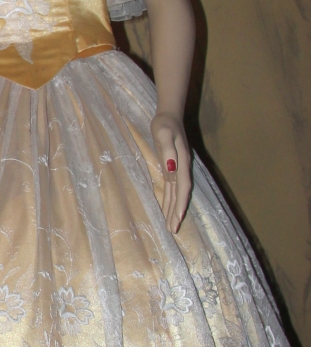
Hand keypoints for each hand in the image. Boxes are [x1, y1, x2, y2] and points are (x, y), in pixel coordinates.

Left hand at [150, 112, 190, 234]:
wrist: (169, 116)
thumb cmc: (165, 124)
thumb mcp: (164, 133)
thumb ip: (168, 150)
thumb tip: (171, 169)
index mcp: (181, 162)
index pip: (183, 186)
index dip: (181, 202)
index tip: (178, 218)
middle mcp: (181, 169)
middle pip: (180, 194)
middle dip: (177, 212)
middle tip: (173, 230)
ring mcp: (177, 169)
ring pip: (176, 194)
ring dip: (173, 209)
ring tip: (171, 226)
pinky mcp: (171, 168)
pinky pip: (171, 188)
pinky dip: (170, 200)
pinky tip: (168, 210)